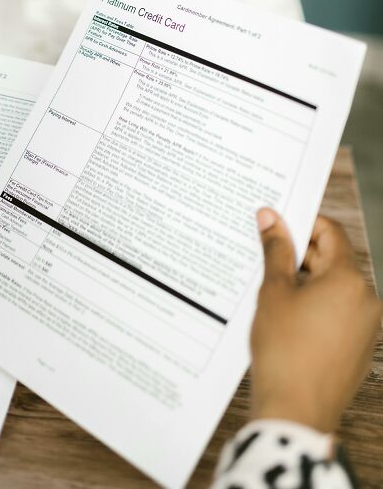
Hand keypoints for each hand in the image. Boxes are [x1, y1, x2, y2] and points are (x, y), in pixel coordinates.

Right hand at [250, 208, 381, 432]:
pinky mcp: (359, 347)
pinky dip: (315, 305)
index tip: (277, 222)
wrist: (295, 413)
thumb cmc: (284, 352)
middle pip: (333, 259)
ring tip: (271, 286)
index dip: (302, 222)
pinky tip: (285, 313)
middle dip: (300, 253)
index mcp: (349, 280)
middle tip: (266, 251)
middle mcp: (366, 300)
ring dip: (305, 280)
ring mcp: (366, 326)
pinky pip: (338, 312)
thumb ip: (276, 250)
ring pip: (334, 287)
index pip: (331, 232)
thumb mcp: (274, 292)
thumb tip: (271, 218)